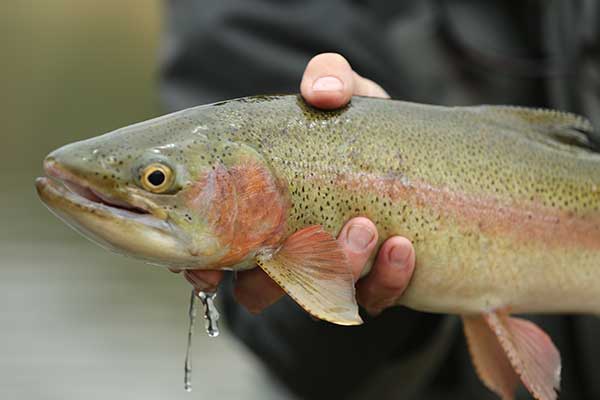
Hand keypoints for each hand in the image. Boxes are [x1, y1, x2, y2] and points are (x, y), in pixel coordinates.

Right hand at [177, 53, 415, 315]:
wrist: (412, 155)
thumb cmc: (357, 125)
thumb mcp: (344, 94)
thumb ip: (329, 77)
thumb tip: (321, 92)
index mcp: (261, 210)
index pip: (217, 253)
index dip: (205, 271)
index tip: (208, 272)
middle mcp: (290, 246)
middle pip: (259, 287)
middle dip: (269, 279)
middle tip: (304, 235)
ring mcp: (334, 267)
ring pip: (319, 293)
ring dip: (339, 267)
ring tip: (365, 227)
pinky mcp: (378, 281)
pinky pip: (376, 297)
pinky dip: (387, 278)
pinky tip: (402, 246)